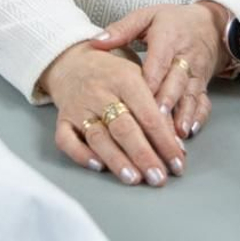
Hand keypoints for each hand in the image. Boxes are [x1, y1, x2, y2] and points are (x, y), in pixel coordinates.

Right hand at [39, 41, 185, 186]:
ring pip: (98, 137)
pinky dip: (81, 154)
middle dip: (143, 156)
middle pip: (124, 129)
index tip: (178, 163)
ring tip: (133, 178)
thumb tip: (176, 145)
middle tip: (158, 178)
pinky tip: (98, 167)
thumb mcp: (140, 77)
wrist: (72, 62)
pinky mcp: (62, 118)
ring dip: (116, 160)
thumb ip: (157, 108)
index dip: (165, 142)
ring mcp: (78, 107)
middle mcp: (100, 92)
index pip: (148, 116)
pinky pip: (66, 140)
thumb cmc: (114, 73)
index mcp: (125, 79)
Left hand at [88, 3, 228, 140]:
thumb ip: (121, 29)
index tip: (138, 98)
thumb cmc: (173, 21)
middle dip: (167, 103)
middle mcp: (185, 57)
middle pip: (175, 83)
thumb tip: (96, 42)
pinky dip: (198, 116)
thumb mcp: (146, 16)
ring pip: (190, 95)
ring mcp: (196, 73)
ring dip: (183, 115)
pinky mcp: (203, 84)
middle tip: (158, 122)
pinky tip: (190, 130)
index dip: (150, 82)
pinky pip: (203, 101)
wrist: (210, 24)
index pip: (158, 62)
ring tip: (176, 133)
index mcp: (168, 39)